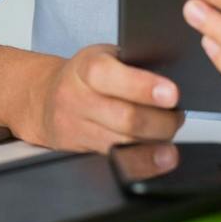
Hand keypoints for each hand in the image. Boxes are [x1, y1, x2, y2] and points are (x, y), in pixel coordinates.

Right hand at [11, 44, 184, 152]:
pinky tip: (157, 158)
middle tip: (177, 116)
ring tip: (168, 135)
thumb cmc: (85, 76)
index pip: (110, 75)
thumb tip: (175, 81)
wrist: (43, 99)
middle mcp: (75, 98)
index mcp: (85, 68)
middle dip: (161, 122)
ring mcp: (75, 129)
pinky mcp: (77, 153)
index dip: (143, 86)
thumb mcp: (105, 57)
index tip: (172, 94)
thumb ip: (134, 66)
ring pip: (122, 145)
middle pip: (125, 118)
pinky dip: (141, 162)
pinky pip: (115, 164)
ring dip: (154, 144)